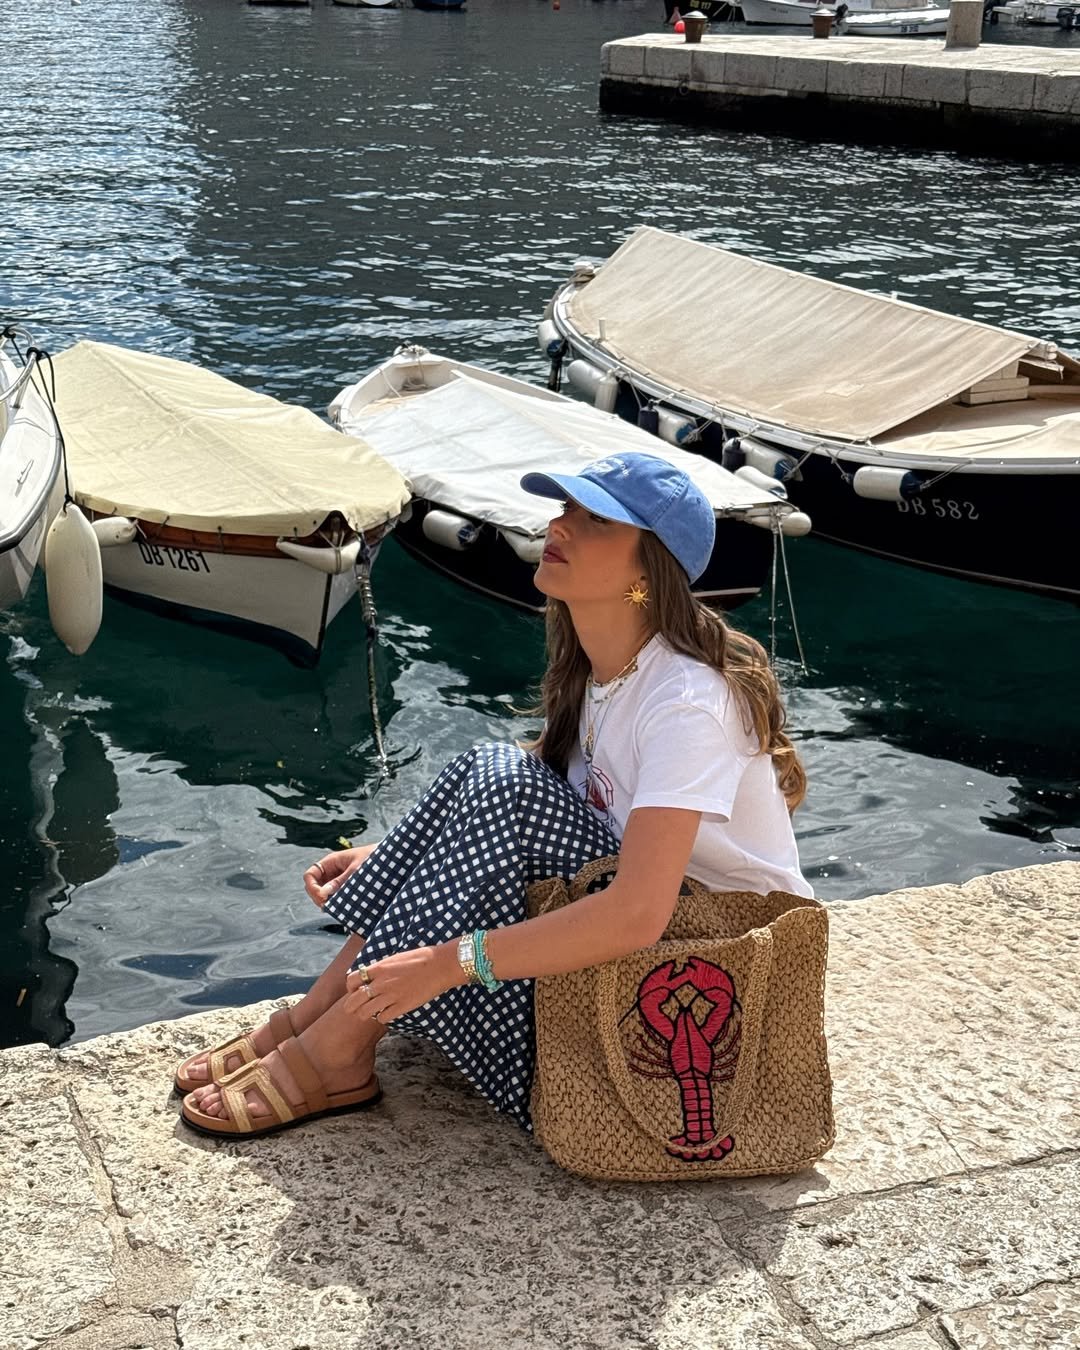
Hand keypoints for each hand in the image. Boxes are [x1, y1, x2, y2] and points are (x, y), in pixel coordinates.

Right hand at [303, 844, 377, 908]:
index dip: (312, 887)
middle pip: (314, 887)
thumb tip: (324, 893)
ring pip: (323, 894)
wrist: (390, 859)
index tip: (322, 898)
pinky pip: (335, 897)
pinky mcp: (345, 888)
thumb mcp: (357, 869)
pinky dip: (335, 904)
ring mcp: (337, 880)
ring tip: (336, 909)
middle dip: (318, 898)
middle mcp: (331, 871)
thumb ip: (341, 881)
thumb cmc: (373, 857)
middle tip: (328, 907)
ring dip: (327, 902)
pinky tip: (343, 909)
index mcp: (331, 862)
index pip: (310, 875)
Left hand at [344, 945, 460, 1023]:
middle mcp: (381, 982)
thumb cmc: (421, 958)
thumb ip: (381, 968)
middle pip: (354, 1000)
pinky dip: (382, 1017)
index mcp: (379, 968)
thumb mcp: (396, 958)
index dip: (351, 988)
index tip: (355, 990)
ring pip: (365, 1012)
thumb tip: (371, 975)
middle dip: (352, 1005)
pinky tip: (387, 1013)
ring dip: (366, 1014)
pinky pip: (382, 1018)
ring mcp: (391, 995)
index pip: (352, 980)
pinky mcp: (402, 1006)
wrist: (440, 965)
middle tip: (356, 1008)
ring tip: (372, 1012)